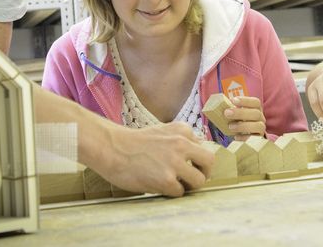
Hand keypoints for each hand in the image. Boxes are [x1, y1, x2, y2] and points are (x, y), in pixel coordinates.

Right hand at [97, 122, 213, 196]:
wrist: (112, 148)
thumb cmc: (134, 143)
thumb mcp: (161, 131)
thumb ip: (180, 141)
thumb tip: (197, 159)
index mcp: (182, 130)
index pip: (203, 147)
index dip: (197, 160)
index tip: (189, 165)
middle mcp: (182, 144)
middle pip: (209, 162)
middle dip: (204, 173)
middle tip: (193, 178)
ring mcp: (175, 162)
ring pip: (199, 181)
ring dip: (189, 186)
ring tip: (176, 185)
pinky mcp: (166, 180)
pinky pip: (180, 192)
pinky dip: (172, 192)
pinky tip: (159, 186)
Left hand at [224, 96, 265, 139]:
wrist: (246, 136)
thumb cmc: (239, 120)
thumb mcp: (236, 113)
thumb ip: (231, 109)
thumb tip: (218, 105)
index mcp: (256, 109)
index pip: (255, 102)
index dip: (245, 100)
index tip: (232, 100)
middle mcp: (260, 118)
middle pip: (256, 113)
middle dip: (241, 113)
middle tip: (227, 113)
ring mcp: (261, 129)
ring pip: (258, 126)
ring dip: (244, 126)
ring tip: (230, 126)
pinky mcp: (258, 140)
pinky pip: (255, 139)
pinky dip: (245, 137)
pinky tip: (236, 136)